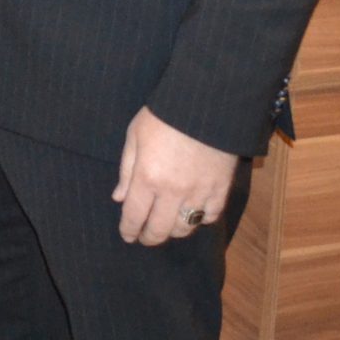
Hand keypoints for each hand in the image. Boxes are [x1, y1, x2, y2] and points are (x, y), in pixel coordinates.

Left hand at [114, 108, 238, 244]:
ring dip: (173, 231)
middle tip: (145, 237)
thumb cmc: (164, 115)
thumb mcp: (135, 136)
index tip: (128, 235)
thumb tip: (119, 198)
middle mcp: (172, 192)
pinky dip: (201, 219)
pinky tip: (194, 214)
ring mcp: (198, 192)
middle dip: (149, 237)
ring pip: (184, 228)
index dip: (129, 231)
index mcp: (147, 178)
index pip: (134, 217)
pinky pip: (210, 216)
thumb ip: (126, 170)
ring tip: (167, 225)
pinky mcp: (221, 188)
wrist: (206, 101)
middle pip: (159, 230)